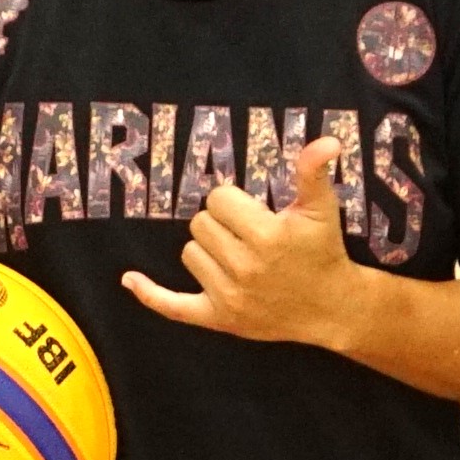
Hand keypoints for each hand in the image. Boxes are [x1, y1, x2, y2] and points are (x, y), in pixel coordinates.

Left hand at [123, 135, 373, 345]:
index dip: (233, 201)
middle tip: (247, 234)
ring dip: (207, 249)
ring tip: (238, 255)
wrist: (330, 307)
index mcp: (266, 236)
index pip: (218, 200)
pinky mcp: (219, 319)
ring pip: (189, 254)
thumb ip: (314, 173)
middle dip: (221, 223)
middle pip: (200, 225)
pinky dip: (150, 293)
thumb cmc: (323, 252)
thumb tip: (327, 140)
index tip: (253, 212)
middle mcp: (244, 268)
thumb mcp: (322, 209)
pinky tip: (129, 279)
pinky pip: (173, 306)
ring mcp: (229, 296)